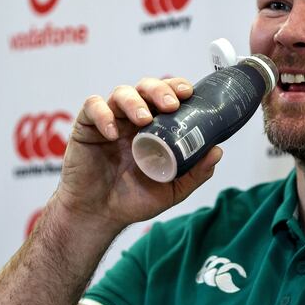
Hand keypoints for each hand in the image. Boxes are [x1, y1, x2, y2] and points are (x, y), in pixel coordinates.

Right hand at [49, 77, 222, 234]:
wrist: (99, 216)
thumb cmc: (133, 201)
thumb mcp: (172, 189)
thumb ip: (195, 172)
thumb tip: (218, 151)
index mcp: (154, 127)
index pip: (166, 96)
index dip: (176, 88)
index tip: (188, 93)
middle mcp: (132, 119)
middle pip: (145, 87)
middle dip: (159, 89)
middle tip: (170, 104)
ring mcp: (109, 121)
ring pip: (121, 93)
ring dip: (135, 101)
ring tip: (144, 119)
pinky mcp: (86, 127)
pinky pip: (92, 108)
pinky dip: (103, 115)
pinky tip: (112, 133)